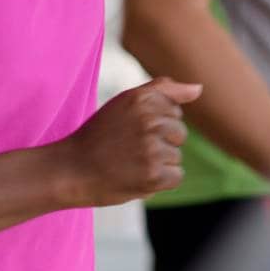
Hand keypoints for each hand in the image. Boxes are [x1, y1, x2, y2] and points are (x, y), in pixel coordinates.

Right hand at [60, 77, 201, 206]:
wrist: (71, 170)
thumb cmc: (100, 135)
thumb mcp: (126, 102)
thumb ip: (163, 90)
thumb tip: (199, 88)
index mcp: (142, 98)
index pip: (174, 111)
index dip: (154, 124)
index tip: (130, 128)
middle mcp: (149, 120)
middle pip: (180, 134)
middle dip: (159, 143)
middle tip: (128, 147)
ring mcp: (151, 148)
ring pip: (177, 156)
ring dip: (158, 163)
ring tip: (129, 162)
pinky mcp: (153, 175)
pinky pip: (176, 176)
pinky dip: (159, 182)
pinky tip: (136, 177)